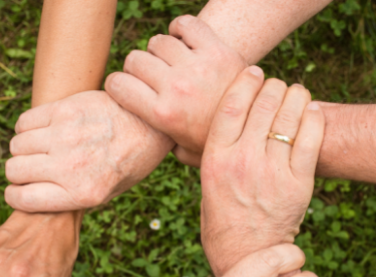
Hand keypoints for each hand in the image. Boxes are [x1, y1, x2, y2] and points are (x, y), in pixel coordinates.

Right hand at [3, 91, 174, 211]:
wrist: (151, 124)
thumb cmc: (129, 162)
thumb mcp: (107, 193)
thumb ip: (71, 198)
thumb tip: (33, 199)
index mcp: (82, 193)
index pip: (22, 199)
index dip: (16, 195)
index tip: (21, 190)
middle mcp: (71, 166)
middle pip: (14, 170)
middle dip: (19, 172)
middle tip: (33, 168)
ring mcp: (66, 136)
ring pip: (17, 145)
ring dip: (24, 148)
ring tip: (41, 148)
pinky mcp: (65, 109)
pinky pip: (24, 122)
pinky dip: (27, 128)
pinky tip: (43, 130)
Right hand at [105, 15, 246, 166]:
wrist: (259, 126)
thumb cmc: (216, 141)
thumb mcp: (184, 152)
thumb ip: (160, 144)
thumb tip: (141, 140)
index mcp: (163, 115)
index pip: (117, 84)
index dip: (117, 85)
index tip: (126, 89)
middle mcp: (176, 88)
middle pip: (135, 59)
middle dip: (138, 68)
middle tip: (152, 78)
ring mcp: (197, 67)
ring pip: (158, 42)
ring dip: (161, 51)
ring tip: (172, 63)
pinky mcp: (217, 50)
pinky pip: (185, 25)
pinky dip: (180, 29)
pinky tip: (184, 42)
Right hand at [200, 67, 324, 275]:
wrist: (246, 255)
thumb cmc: (223, 217)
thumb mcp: (206, 182)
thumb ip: (208, 151)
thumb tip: (209, 118)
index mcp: (215, 159)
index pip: (232, 104)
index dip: (246, 80)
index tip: (254, 71)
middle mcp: (242, 162)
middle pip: (263, 104)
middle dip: (273, 86)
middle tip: (278, 86)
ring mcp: (272, 172)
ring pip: (289, 116)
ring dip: (296, 96)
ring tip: (297, 94)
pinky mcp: (298, 184)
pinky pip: (311, 138)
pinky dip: (314, 117)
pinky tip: (312, 111)